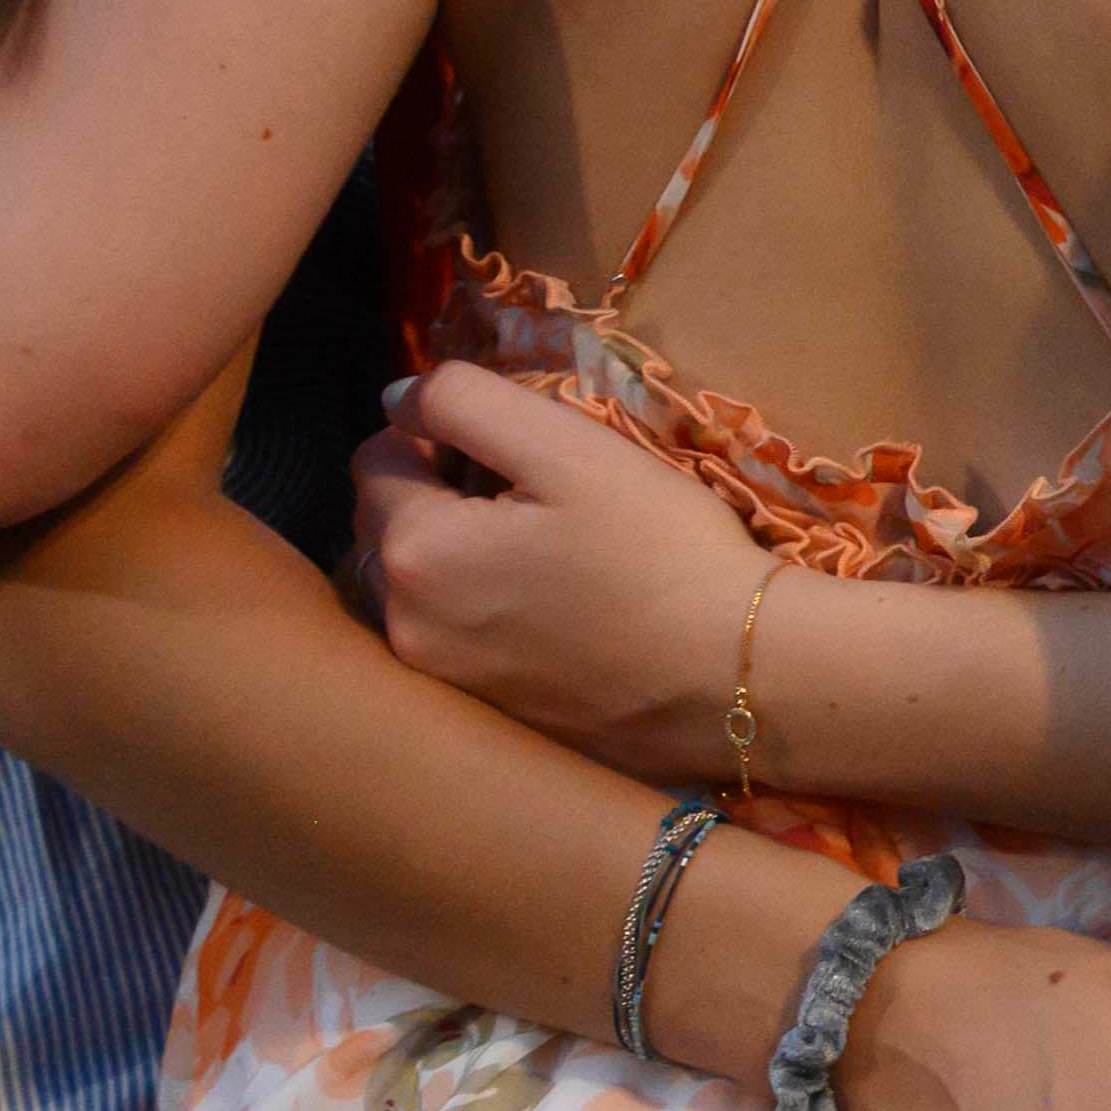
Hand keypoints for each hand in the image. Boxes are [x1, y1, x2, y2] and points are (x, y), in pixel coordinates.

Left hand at [357, 361, 774, 782]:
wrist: (734, 677)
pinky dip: (476, 607)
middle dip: (435, 493)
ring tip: (539, 548)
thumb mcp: (569, 448)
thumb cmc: (658, 549)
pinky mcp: (482, 711)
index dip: (439, 434)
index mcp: (414, 550)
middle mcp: (403, 624)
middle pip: (385, 524)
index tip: (517, 446)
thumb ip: (465, 403)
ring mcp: (441, 678)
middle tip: (533, 492)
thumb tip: (398, 399)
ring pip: (412, 583)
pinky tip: (549, 604)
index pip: (376, 457)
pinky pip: (448, 635)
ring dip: (451, 553)